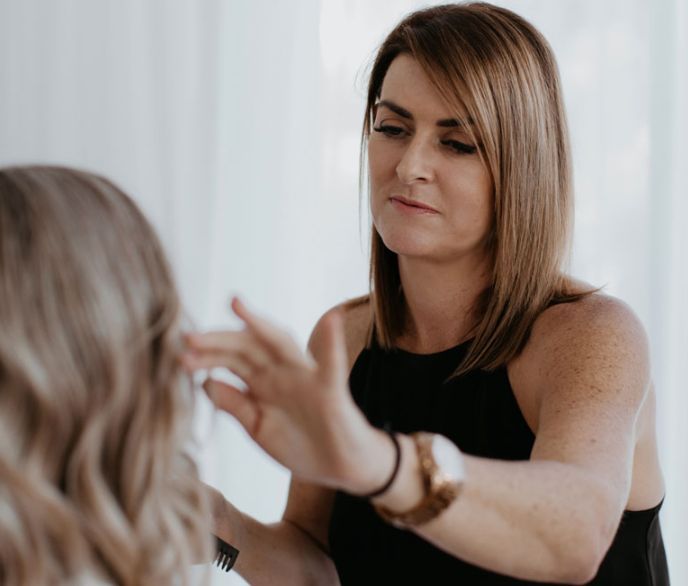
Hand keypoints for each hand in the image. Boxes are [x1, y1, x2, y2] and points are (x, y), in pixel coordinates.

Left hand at [183, 298, 377, 491]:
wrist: (340, 468)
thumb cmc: (301, 444)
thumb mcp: (258, 427)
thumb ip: (235, 405)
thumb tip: (204, 383)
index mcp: (263, 382)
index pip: (231, 360)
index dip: (206, 356)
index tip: (179, 355)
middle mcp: (282, 372)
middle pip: (247, 347)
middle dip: (218, 341)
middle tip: (188, 338)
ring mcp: (306, 378)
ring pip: (281, 345)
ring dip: (259, 325)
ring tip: (237, 305)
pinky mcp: (331, 391)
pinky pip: (332, 365)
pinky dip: (332, 342)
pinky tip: (331, 319)